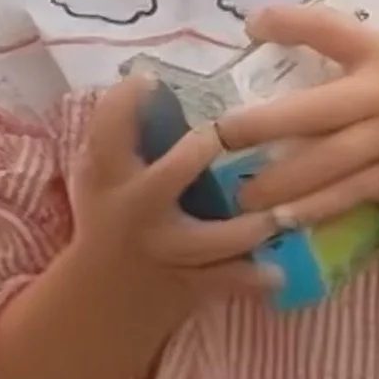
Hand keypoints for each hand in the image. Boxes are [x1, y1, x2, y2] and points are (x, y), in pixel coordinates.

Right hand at [64, 79, 283, 304]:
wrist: (100, 299)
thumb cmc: (108, 220)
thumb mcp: (100, 178)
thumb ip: (121, 138)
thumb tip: (156, 82)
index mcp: (108, 176)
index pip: (107, 128)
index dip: (127, 98)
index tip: (149, 79)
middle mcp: (135, 209)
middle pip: (168, 177)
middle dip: (195, 155)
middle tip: (220, 138)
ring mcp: (164, 248)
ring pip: (210, 239)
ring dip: (246, 229)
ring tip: (278, 214)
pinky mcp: (186, 282)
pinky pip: (225, 280)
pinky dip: (251, 279)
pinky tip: (277, 272)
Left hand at [219, 3, 378, 229]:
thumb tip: (367, 25)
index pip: (330, 32)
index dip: (288, 25)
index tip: (251, 25)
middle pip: (311, 111)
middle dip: (259, 124)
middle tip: (216, 135)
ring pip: (325, 164)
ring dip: (277, 181)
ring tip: (238, 196)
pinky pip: (351, 195)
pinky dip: (317, 208)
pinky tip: (284, 219)